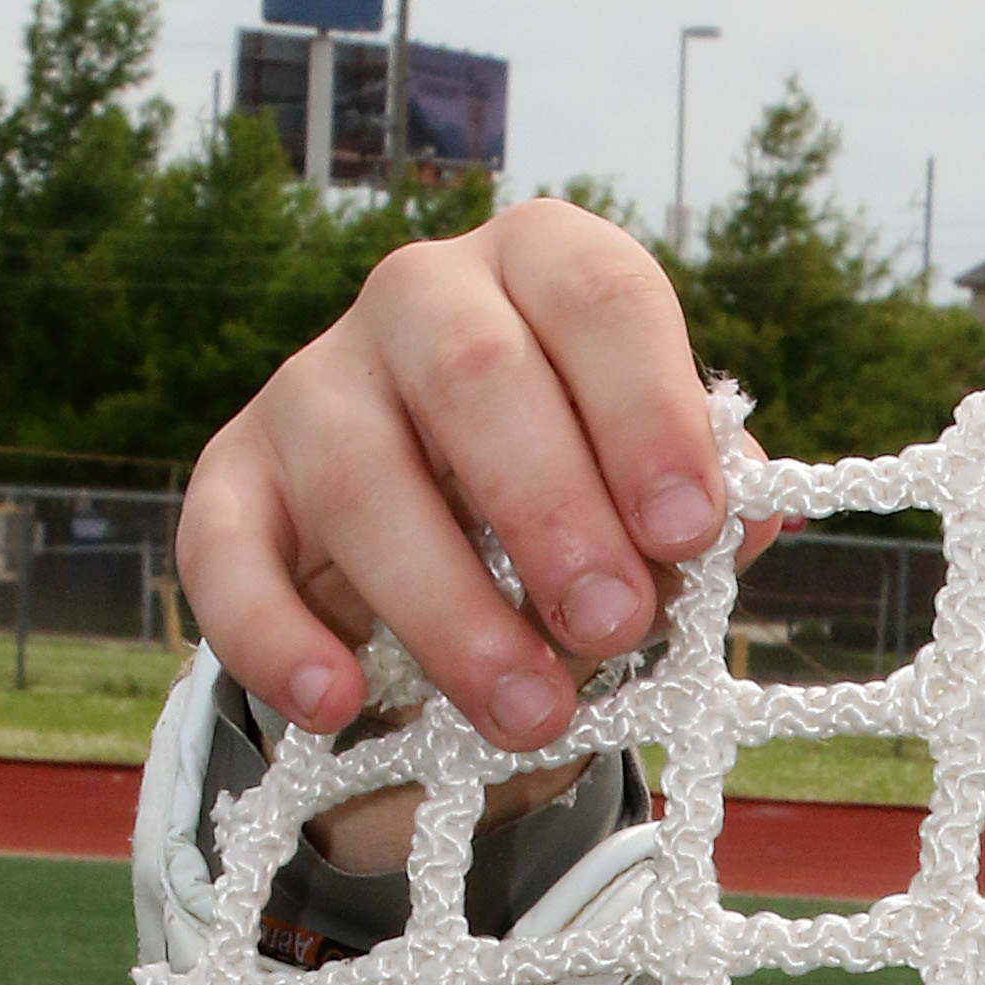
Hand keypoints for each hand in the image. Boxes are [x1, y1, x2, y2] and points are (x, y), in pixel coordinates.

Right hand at [176, 198, 732, 749]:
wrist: (444, 549)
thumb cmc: (577, 500)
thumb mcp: (648, 496)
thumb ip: (700, 503)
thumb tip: (758, 512)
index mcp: (542, 271)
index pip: (598, 297)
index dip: (647, 411)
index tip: (689, 531)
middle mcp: (420, 299)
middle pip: (475, 377)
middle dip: (552, 513)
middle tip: (614, 626)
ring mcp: (312, 384)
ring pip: (358, 475)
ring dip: (447, 607)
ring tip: (526, 712)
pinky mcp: (234, 480)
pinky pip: (226, 549)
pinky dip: (274, 634)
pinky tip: (334, 702)